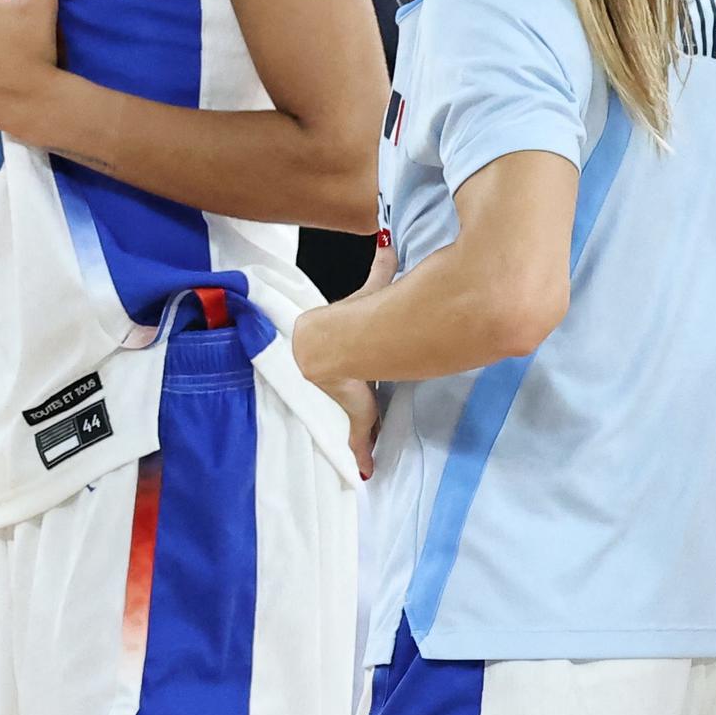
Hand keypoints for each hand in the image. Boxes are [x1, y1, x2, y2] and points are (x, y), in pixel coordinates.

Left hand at [296, 236, 391, 476]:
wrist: (326, 345)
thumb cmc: (351, 321)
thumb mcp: (372, 299)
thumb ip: (381, 273)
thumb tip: (389, 243)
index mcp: (347, 353)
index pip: (353, 364)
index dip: (356, 371)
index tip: (357, 382)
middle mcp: (344, 379)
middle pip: (354, 399)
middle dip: (357, 415)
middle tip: (367, 435)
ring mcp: (347, 400)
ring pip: (356, 421)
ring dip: (360, 437)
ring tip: (367, 461)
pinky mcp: (352, 415)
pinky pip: (358, 437)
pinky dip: (361, 453)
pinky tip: (365, 471)